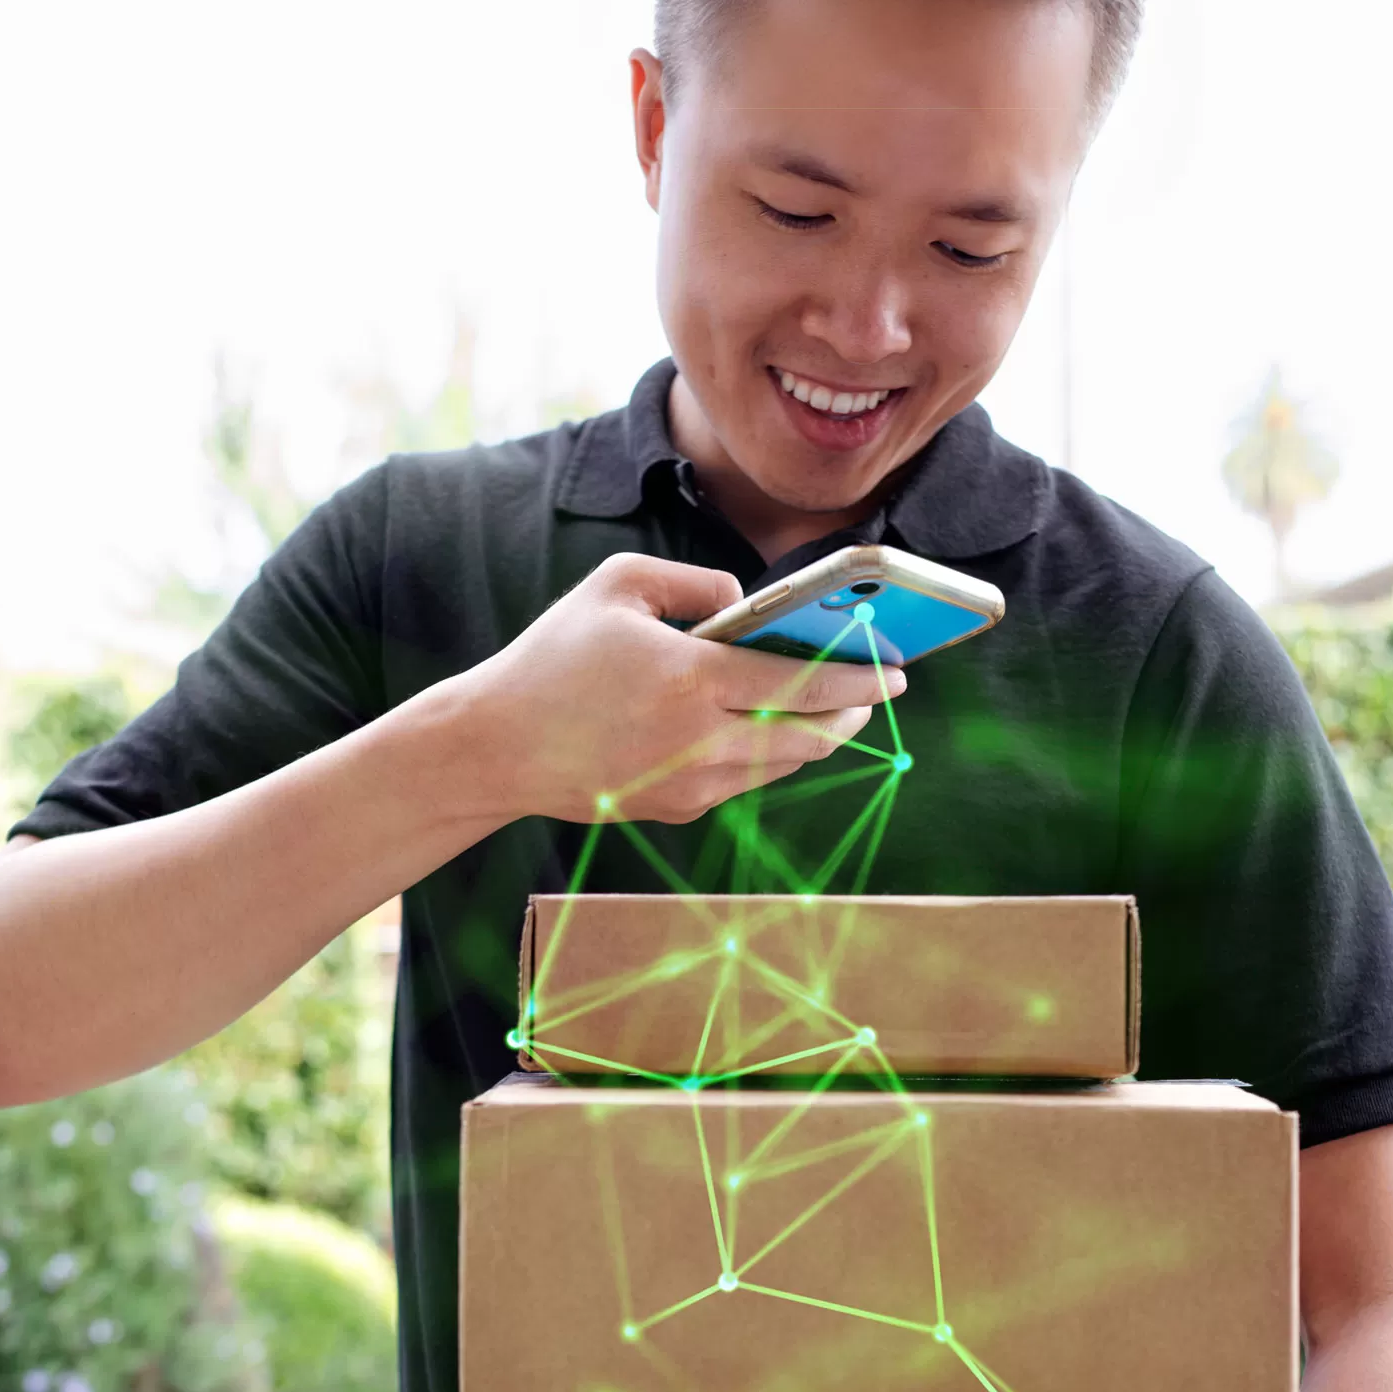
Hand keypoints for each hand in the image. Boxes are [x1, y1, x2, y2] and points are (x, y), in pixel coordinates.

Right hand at [450, 553, 904, 824]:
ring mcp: (690, 783)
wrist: (497, 746)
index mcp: (689, 677)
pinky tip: (771, 733)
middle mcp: (699, 738)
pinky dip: (768, 756)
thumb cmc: (554, 658)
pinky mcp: (677, 809)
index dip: (858, 678)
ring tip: (832, 711)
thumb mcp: (618, 585)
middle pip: (807, 734)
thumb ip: (695, 581)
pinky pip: (745, 782)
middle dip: (850, 714)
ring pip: (782, 764)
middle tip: (873, 694)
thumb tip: (747, 603)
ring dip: (816, 738)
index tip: (896, 672)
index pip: (801, 680)